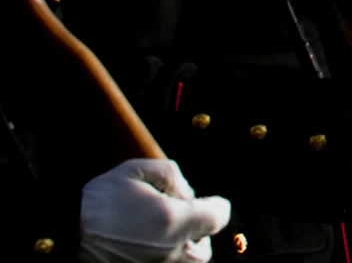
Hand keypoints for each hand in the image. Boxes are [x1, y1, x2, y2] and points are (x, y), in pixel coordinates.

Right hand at [76, 159, 231, 262]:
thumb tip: (187, 194)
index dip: (213, 205)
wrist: (59, 237)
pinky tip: (146, 248)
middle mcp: (169, 252)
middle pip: (204, 249)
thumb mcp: (135, 171)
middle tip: (175, 220)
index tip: (201, 202)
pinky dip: (162, 259)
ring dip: (181, 250)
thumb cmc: (97, 202)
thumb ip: (172, 175)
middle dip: (196, 232)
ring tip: (160, 236)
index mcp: (174, 221)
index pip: (218, 217)